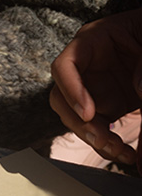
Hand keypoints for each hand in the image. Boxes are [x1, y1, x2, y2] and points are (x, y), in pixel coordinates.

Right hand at [49, 8, 141, 165]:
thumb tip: (139, 89)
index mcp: (91, 42)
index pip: (65, 66)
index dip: (71, 90)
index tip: (88, 113)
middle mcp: (85, 68)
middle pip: (62, 98)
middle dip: (79, 123)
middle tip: (103, 138)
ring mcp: (93, 88)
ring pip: (75, 118)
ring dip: (93, 138)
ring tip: (120, 151)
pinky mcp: (106, 106)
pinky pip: (98, 129)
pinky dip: (109, 144)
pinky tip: (125, 153)